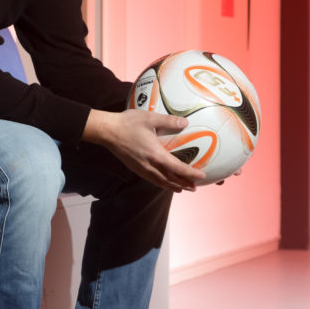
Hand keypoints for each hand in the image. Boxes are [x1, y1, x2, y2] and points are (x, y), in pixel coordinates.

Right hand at [82, 109, 205, 192]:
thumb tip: (185, 122)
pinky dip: (161, 183)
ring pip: (160, 182)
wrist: (107, 131)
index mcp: (156, 154)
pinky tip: (163, 182)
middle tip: (194, 188)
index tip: (202, 177)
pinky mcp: (135, 168)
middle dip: (184, 184)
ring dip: (173, 186)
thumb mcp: (150, 118)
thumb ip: (169, 121)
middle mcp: (150, 165)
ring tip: (182, 189)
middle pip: (170, 179)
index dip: (191, 173)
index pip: (178, 168)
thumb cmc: (128, 123)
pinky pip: (151, 179)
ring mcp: (141, 168)